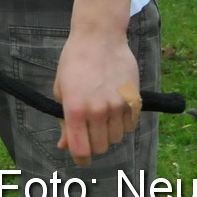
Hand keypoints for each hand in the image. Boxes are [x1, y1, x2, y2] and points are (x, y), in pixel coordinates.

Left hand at [53, 29, 142, 165]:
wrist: (99, 37)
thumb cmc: (75, 61)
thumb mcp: (61, 89)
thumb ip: (63, 120)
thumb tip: (64, 145)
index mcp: (76, 109)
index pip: (81, 149)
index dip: (81, 159)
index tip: (81, 159)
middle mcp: (98, 110)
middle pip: (101, 147)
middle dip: (94, 143)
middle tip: (90, 129)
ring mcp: (118, 106)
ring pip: (117, 138)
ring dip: (109, 132)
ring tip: (102, 114)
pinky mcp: (134, 100)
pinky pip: (130, 126)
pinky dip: (123, 123)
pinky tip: (115, 107)